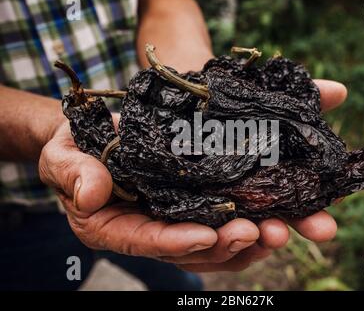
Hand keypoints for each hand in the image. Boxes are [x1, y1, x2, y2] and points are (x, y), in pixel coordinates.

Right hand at [38, 80, 345, 271]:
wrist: (95, 130)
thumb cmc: (74, 147)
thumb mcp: (63, 157)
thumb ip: (73, 175)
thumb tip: (90, 195)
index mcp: (119, 225)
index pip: (149, 240)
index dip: (178, 242)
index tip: (207, 235)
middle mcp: (155, 226)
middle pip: (195, 247)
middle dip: (230, 244)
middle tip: (264, 232)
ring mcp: (180, 213)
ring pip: (219, 237)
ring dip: (253, 236)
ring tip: (283, 226)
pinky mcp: (199, 194)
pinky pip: (228, 212)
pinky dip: (254, 213)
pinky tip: (281, 210)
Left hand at [177, 79, 347, 271]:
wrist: (158, 106)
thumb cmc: (208, 108)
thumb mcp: (247, 99)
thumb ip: (289, 100)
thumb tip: (340, 91)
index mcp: (253, 192)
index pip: (285, 213)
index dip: (307, 218)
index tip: (327, 222)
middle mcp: (224, 211)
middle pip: (253, 235)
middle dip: (274, 236)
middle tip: (284, 233)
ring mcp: (188, 218)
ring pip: (214, 248)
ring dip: (232, 244)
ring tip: (247, 232)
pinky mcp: (149, 223)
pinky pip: (163, 242)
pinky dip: (182, 242)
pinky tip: (201, 234)